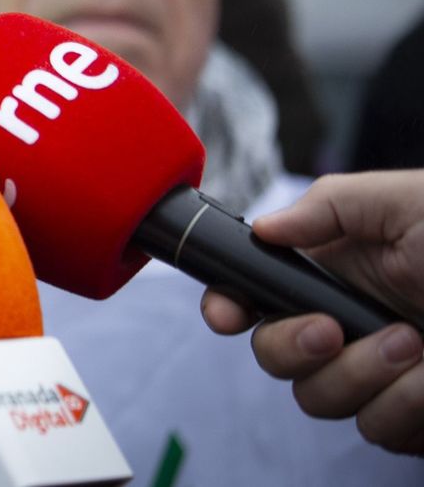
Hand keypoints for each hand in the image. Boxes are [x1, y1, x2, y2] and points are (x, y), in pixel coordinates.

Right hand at [201, 170, 423, 455]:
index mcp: (329, 272)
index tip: (230, 313)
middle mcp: (342, 325)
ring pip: (319, 399)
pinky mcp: (411, 413)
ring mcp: (376, 374)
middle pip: (272, 357)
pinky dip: (404, 406)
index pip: (252, 296)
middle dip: (294, 347)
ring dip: (361, 376)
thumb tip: (263, 226)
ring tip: (414, 344)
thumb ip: (328, 207)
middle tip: (333, 328)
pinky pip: (378, 429)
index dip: (226, 307)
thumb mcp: (402, 202)